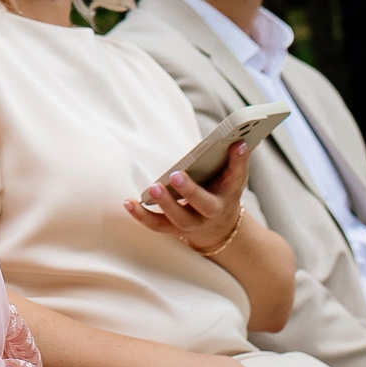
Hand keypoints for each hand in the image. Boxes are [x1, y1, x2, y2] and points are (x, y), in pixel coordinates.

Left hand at [125, 141, 251, 255]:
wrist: (218, 227)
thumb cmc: (221, 191)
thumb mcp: (232, 177)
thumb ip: (234, 159)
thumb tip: (237, 138)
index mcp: (228, 193)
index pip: (236, 176)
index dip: (237, 161)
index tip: (236, 144)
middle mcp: (211, 211)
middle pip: (204, 204)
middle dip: (190, 190)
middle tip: (176, 175)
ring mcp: (192, 223)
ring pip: (179, 218)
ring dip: (165, 204)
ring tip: (154, 187)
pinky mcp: (173, 228)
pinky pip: (156, 224)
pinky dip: (141, 215)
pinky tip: (128, 202)